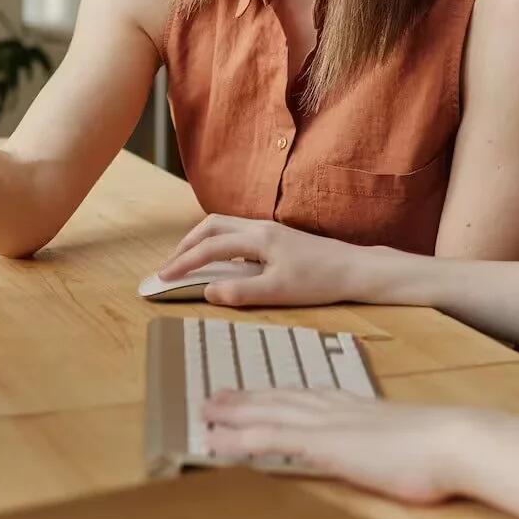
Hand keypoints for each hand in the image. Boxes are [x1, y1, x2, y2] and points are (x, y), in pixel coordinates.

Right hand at [157, 214, 379, 306]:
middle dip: (186, 244)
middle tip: (170, 267)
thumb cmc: (320, 281)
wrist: (355, 269)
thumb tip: (208, 291)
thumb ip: (240, 292)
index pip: (209, 247)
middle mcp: (260, 227)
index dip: (182, 262)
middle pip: (211, 225)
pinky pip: (237, 232)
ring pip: (224, 226)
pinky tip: (221, 261)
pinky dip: (218, 242)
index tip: (163, 277)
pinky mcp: (277, 236)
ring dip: (201, 241)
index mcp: (258, 238)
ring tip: (189, 262)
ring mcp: (269, 229)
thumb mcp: (278, 292)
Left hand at [203, 390, 474, 503]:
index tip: (259, 392)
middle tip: (217, 396)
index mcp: (358, 407)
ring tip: (206, 411)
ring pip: (268, 413)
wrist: (455, 441)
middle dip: (247, 397)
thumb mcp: (412, 440)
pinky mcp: (324, 445)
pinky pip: (270, 439)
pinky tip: (217, 440)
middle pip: (281, 398)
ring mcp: (328, 425)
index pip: (308, 396)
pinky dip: (239, 438)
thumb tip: (396, 450)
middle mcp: (337, 409)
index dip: (279, 395)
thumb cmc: (444, 448)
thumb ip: (392, 441)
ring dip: (234, 412)